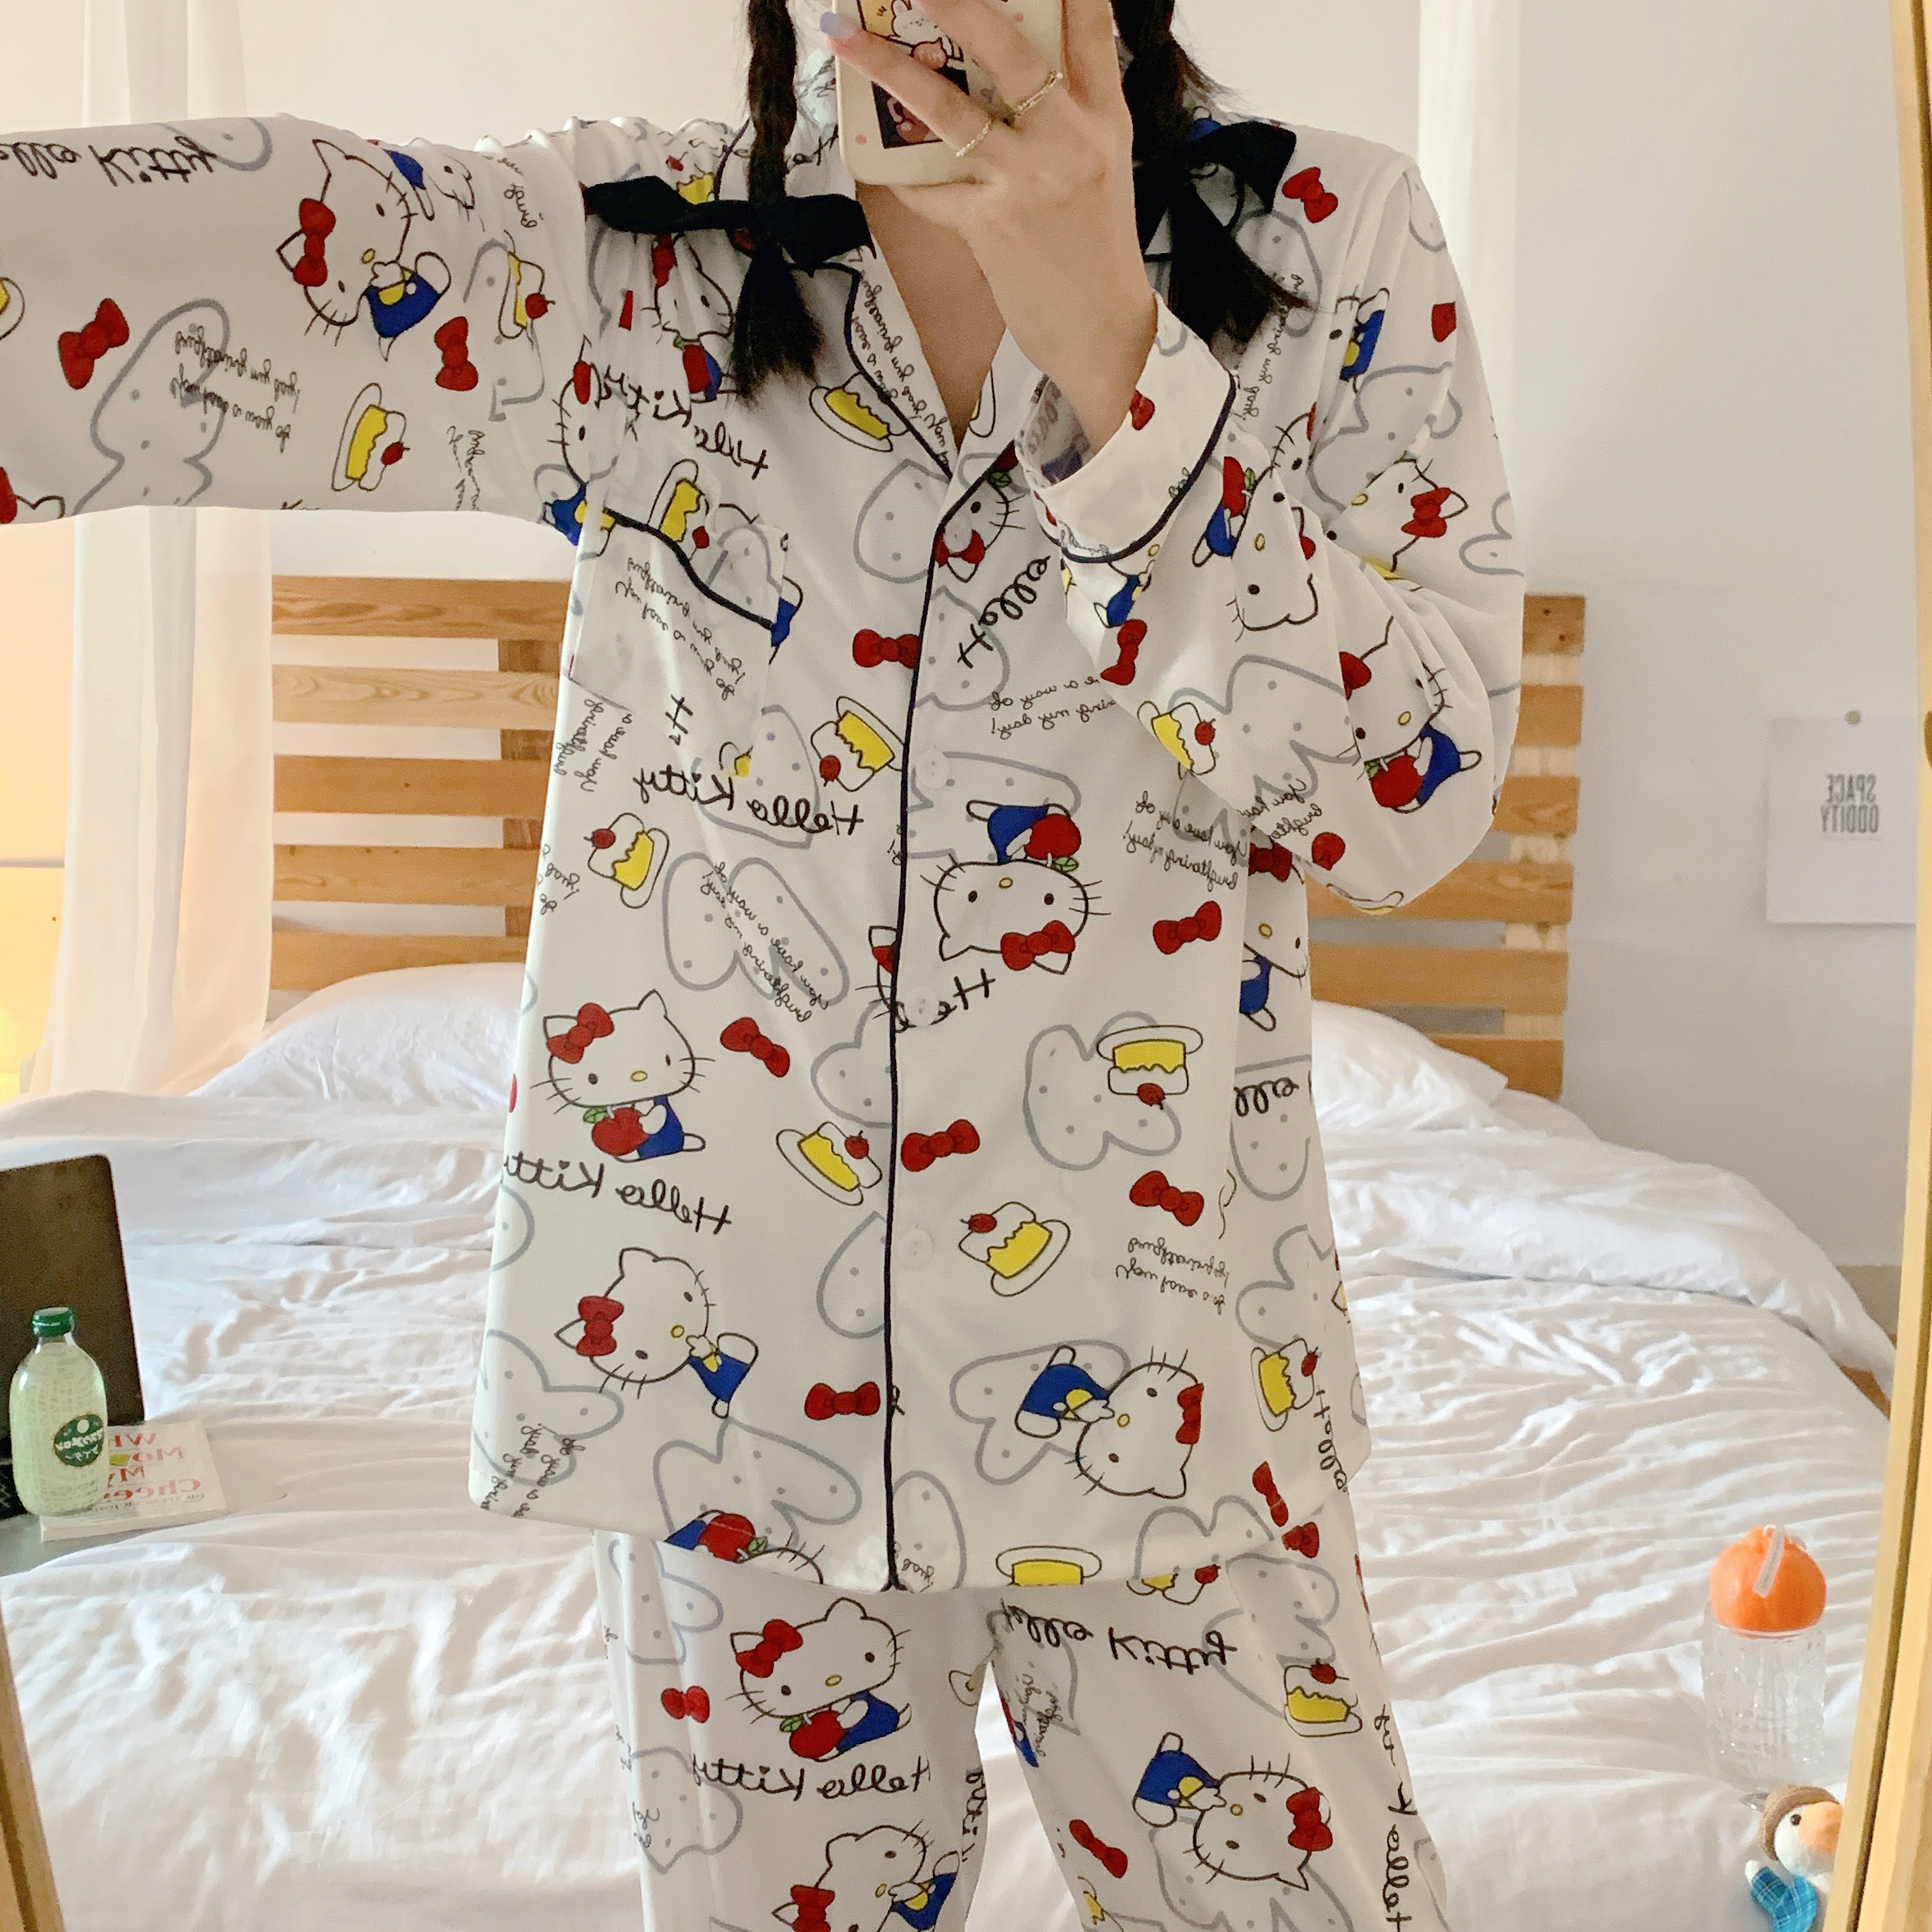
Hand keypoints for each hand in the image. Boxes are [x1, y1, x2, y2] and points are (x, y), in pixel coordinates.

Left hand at [826, 0, 1157, 448]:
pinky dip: (902, 176)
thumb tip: (1024, 59)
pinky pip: (929, 189)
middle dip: (959, 5)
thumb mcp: (1101, 161)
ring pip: (951, 112)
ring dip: (891, 71)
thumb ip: (1072, 107)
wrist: (1101, 329)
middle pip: (1012, 50)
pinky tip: (879, 161)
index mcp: (1103, 115)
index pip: (1091, 24)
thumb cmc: (1095, 244)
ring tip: (846, 38)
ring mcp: (1027, 181)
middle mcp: (1068, 139)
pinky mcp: (990, 224)